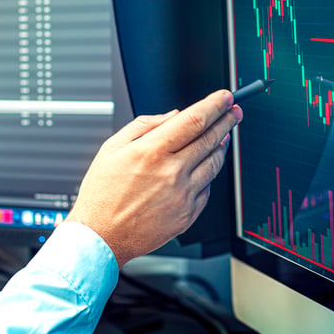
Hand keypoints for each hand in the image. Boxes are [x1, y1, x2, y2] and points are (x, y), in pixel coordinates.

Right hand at [66, 90, 242, 267]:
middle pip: (210, 138)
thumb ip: (145, 125)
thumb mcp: (112, 148)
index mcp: (151, 151)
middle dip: (226, 121)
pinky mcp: (188, 214)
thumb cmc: (102, 194)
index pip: (194, 120)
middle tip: (233, 112)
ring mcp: (182, 195)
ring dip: (222, 146)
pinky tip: (201, 168)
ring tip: (222, 137)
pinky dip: (207, 175)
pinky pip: (207, 188)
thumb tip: (173, 115)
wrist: (101, 236)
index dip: (214, 105)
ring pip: (214, 163)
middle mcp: (171, 172)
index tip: (224, 97)